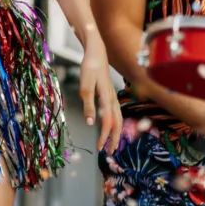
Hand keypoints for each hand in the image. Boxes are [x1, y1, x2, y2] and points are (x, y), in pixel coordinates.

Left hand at [79, 38, 122, 153]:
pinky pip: (117, 113)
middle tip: (111, 152)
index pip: (108, 123)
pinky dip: (116, 123)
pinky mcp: (111, 95)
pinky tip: (112, 125)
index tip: (99, 148)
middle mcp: (113, 100)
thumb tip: (90, 124)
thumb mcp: (85, 87)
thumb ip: (88, 106)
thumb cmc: (90, 68)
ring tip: (113, 143)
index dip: (104, 137)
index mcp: (107, 99)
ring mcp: (113, 97)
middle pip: (117, 123)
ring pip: (119, 118)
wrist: (97, 53)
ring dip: (116, 132)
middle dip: (115, 139)